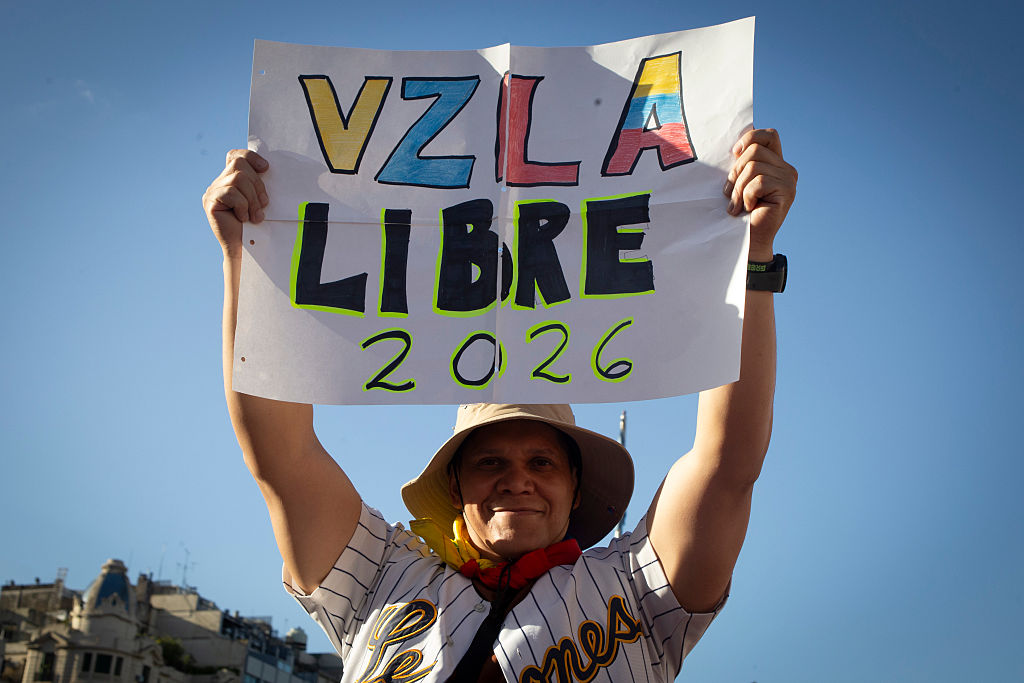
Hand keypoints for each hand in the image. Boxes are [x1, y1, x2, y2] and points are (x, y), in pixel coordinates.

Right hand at [202, 149, 269, 256]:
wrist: (246, 250)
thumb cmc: (256, 226)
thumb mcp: (260, 201)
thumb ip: (258, 185)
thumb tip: (267, 168)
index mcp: (231, 180)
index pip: (235, 156)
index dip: (250, 157)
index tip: (266, 168)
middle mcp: (219, 183)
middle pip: (239, 165)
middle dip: (257, 184)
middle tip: (264, 204)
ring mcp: (212, 192)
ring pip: (238, 178)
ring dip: (252, 198)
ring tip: (255, 216)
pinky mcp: (210, 202)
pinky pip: (231, 193)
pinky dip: (243, 206)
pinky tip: (243, 218)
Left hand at [723, 128, 796, 259]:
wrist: (748, 240)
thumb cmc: (739, 211)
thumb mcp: (737, 181)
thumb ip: (742, 163)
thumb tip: (734, 146)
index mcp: (775, 163)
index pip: (768, 135)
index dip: (750, 138)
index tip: (734, 154)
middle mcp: (786, 168)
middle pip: (754, 150)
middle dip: (736, 172)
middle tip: (730, 193)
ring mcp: (789, 179)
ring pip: (754, 166)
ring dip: (738, 188)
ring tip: (737, 205)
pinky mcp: (787, 191)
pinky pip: (758, 182)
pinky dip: (747, 196)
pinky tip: (749, 208)